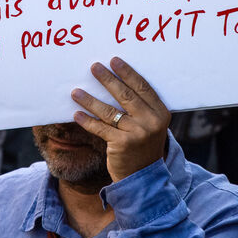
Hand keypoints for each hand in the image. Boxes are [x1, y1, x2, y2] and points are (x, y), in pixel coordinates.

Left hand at [70, 57, 170, 183]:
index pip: (142, 87)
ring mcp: (137, 133)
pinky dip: (87, 120)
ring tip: (76, 91)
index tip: (114, 60)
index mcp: (161, 113)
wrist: (143, 177)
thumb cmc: (143, 145)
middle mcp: (151, 122)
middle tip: (94, 67)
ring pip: (110, 111)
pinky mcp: (122, 145)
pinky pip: (101, 128)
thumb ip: (141, 107)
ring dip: (90, 99)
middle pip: (125, 95)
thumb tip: (115, 82)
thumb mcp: (150, 125)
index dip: (127, 73)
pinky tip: (77, 113)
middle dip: (108, 79)